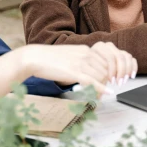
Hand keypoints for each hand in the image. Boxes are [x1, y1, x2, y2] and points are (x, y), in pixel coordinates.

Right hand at [21, 43, 136, 96]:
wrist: (35, 57)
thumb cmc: (50, 58)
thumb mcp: (70, 55)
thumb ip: (81, 60)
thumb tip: (89, 72)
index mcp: (85, 50)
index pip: (107, 61)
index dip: (111, 73)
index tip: (111, 81)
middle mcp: (85, 54)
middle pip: (107, 69)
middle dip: (109, 81)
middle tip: (105, 91)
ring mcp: (80, 62)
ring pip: (101, 76)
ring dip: (104, 87)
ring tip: (100, 96)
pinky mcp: (74, 72)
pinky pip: (92, 81)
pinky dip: (102, 88)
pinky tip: (107, 93)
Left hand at [89, 41, 137, 85]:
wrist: (89, 66)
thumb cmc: (87, 71)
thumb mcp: (87, 74)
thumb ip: (93, 81)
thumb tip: (99, 95)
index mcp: (98, 48)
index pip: (109, 57)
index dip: (111, 70)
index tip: (111, 81)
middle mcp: (107, 46)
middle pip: (118, 57)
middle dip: (120, 72)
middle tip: (119, 83)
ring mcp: (116, 50)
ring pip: (126, 57)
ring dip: (126, 70)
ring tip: (123, 81)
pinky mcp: (123, 54)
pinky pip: (131, 59)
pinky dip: (133, 67)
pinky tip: (131, 76)